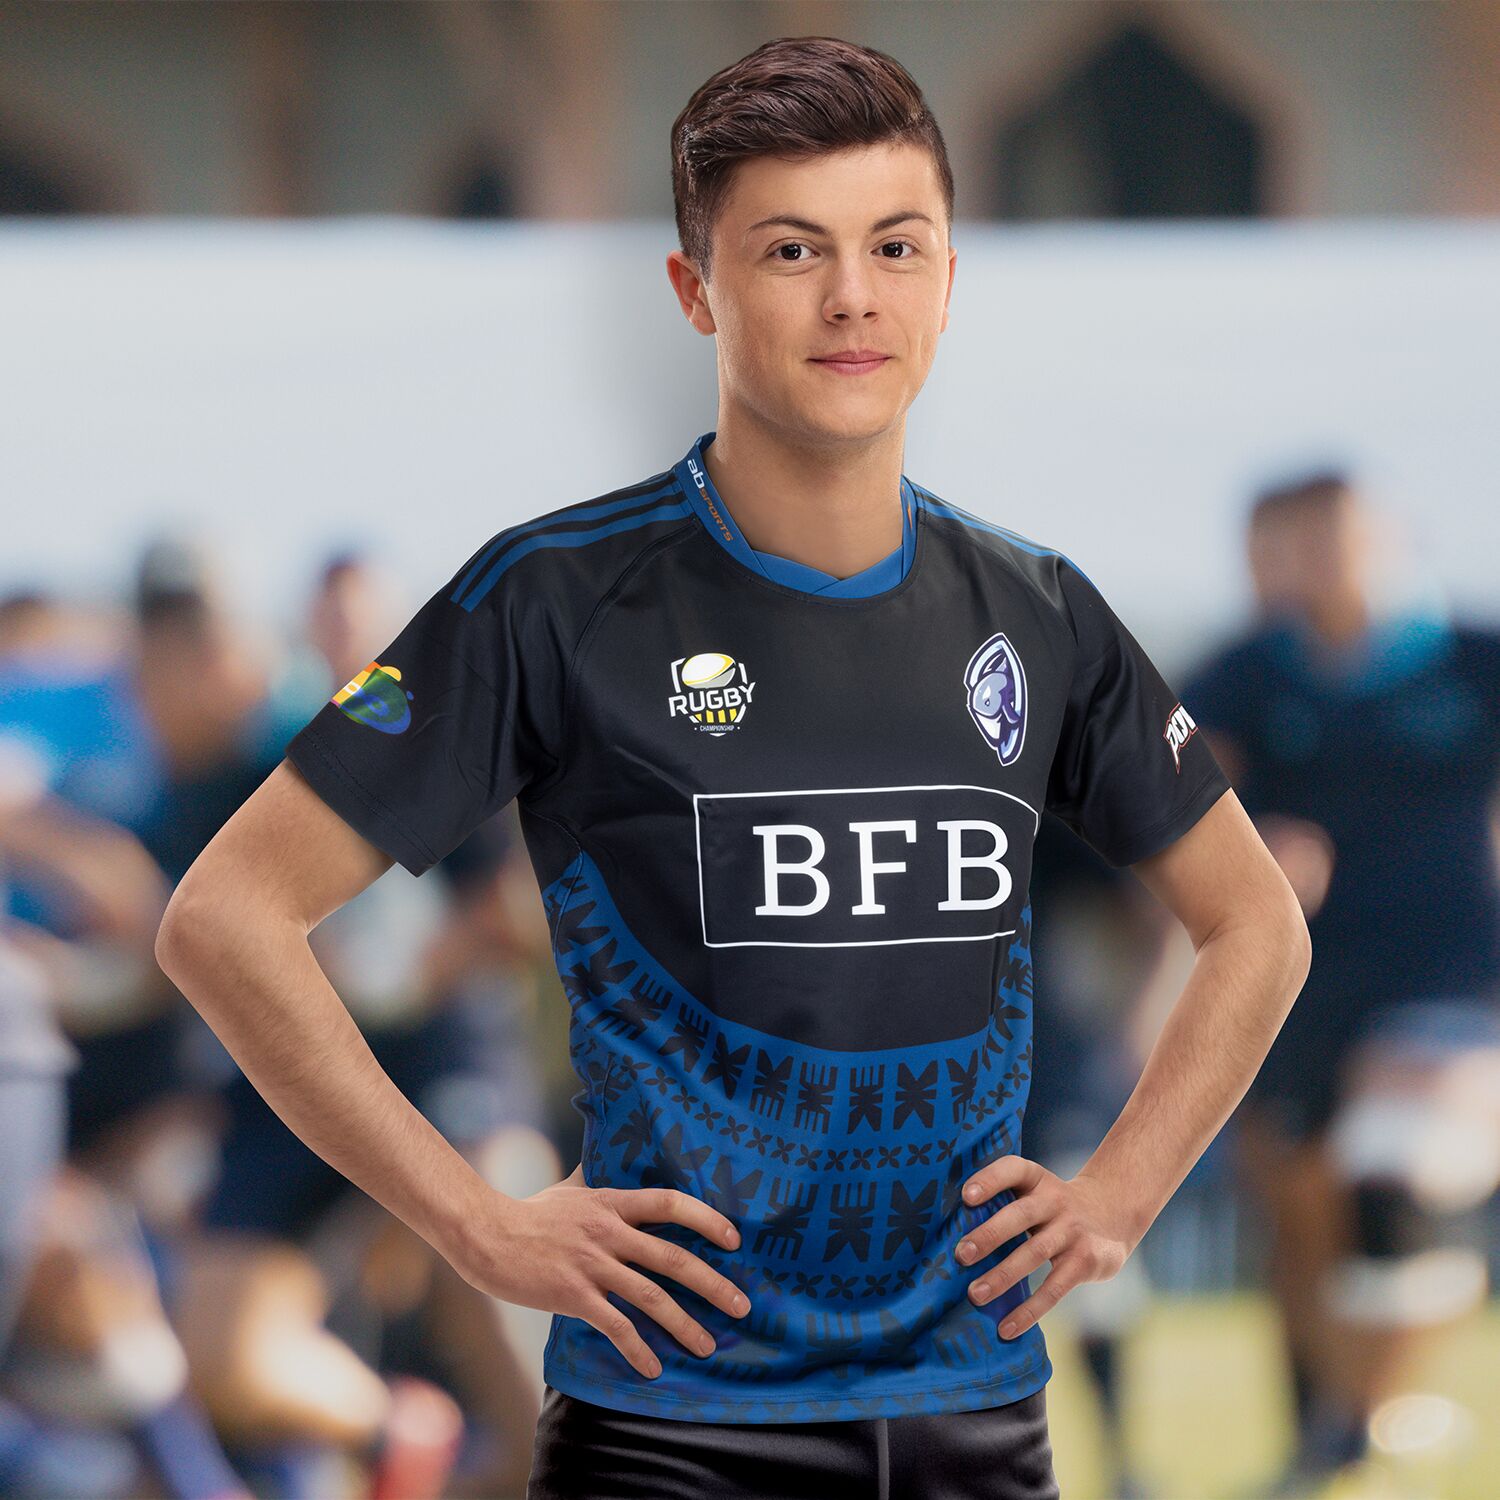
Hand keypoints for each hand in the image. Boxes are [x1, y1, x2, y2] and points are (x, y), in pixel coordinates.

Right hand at [448, 1164, 750, 1379]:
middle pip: (673, 1257)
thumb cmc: (528, 1211)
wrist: (486, 1233)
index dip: (706, 1219)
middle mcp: (609, 1232)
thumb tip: (606, 1157)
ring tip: (708, 1346)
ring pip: (651, 1296)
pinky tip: (653, 1368)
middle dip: (713, 1284)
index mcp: (612, 1203)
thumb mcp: (570, 1189)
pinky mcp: (573, 1295)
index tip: (734, 1239)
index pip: (670, 1204)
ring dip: (685, 1324)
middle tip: (743, 1306)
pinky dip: (638, 1348)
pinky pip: (615, 1325)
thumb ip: (596, 1181)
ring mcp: (592, 1264)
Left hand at [955, 1156, 1136, 1340]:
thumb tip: (944, 1232)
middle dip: (990, 1234)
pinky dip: (1029, 1310)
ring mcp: (1072, 1231)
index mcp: (1037, 1179)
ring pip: (1035, 1253)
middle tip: (960, 1254)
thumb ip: (1001, 1202)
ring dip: (1003, 1276)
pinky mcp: (1085, 1261)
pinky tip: (1006, 1328)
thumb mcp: (1034, 1191)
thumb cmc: (1051, 1206)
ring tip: (975, 1294)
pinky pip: (1054, 1288)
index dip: (990, 1180)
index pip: (1013, 1170)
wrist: (1112, 1214)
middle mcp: (1055, 1200)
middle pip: (1021, 1215)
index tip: (965, 1196)